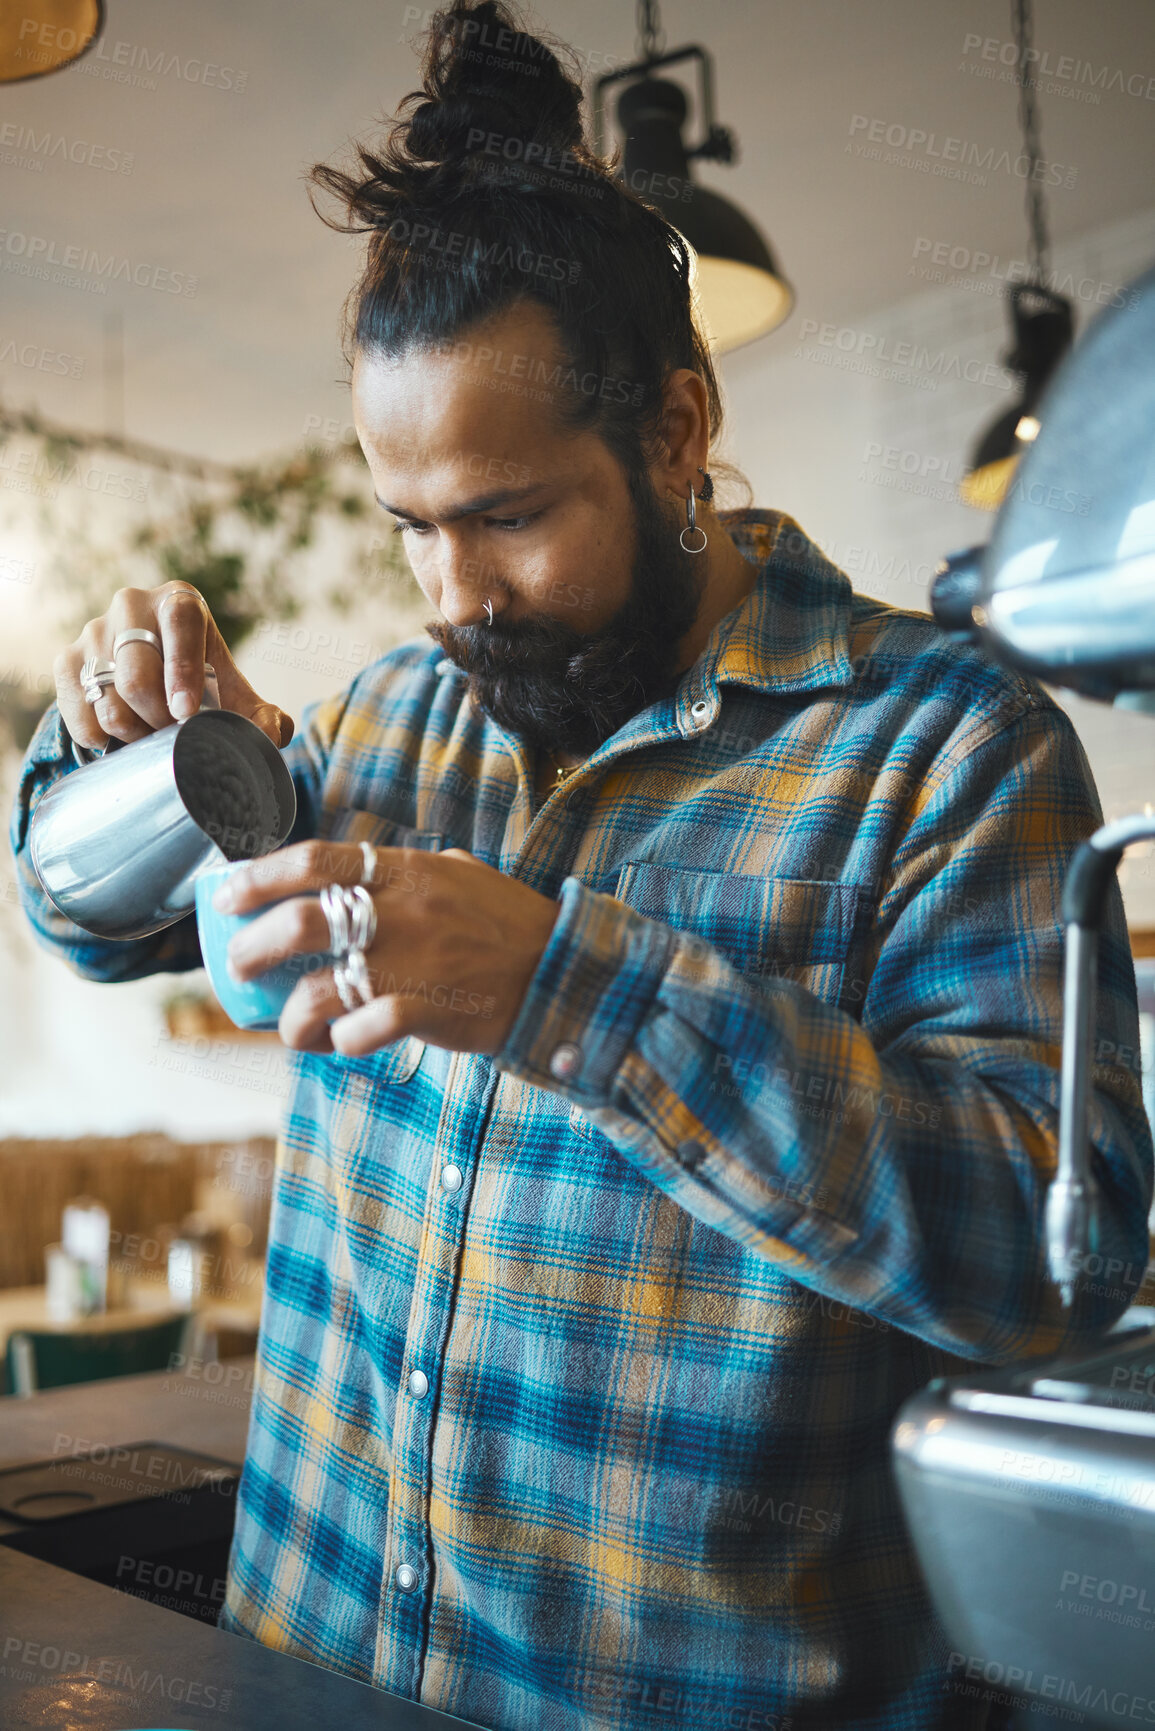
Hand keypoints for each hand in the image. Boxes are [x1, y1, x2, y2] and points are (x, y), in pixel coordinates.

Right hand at [52, 582, 293, 752]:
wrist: (151, 670)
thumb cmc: (202, 681)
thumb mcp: (234, 694)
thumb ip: (262, 716)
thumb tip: (274, 734)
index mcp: (180, 603)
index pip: (181, 625)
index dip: (182, 671)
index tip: (186, 713)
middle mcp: (132, 605)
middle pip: (136, 677)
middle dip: (158, 720)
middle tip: (175, 738)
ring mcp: (94, 630)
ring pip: (106, 700)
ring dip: (132, 734)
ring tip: (152, 738)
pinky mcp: (66, 658)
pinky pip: (78, 713)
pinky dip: (101, 737)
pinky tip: (121, 738)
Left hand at [218, 840, 561, 1056]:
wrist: (560, 968)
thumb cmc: (508, 922)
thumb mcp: (459, 874)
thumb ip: (409, 869)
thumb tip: (366, 865)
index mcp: (405, 873)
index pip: (315, 861)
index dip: (259, 876)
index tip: (226, 896)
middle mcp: (400, 915)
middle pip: (299, 923)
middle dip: (252, 947)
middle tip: (238, 964)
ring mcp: (412, 965)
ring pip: (318, 990)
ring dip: (290, 1015)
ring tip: (289, 1025)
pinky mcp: (428, 1012)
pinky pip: (362, 1031)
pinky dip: (341, 1042)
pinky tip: (341, 1043)